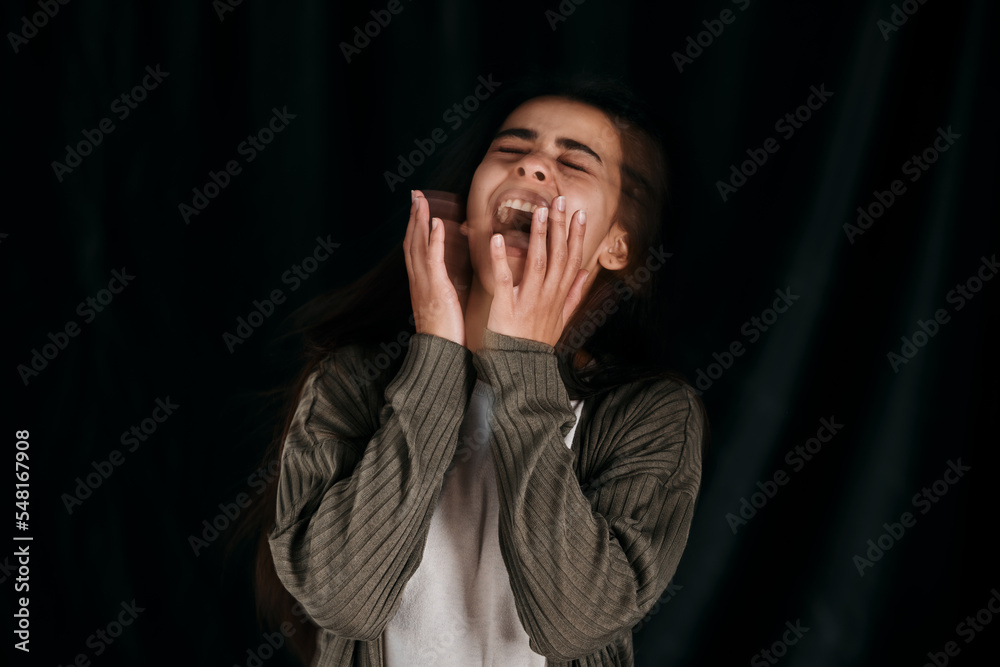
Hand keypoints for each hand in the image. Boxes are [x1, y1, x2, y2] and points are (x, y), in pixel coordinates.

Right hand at [403, 190, 465, 345]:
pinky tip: (436, 224)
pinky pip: (433, 260)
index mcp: (421, 284)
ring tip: (421, 200)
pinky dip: (433, 240)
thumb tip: (456, 276)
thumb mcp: (447, 305)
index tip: (418, 207)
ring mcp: (425, 284)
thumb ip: (448, 287)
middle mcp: (419, 280)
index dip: (416, 227)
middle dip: (414, 217)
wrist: (441, 355)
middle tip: (415, 194)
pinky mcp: (436, 289)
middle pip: (412, 242)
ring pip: (418, 246)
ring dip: (420, 221)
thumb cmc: (448, 334)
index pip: (415, 249)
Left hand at [487, 195, 588, 346]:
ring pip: (537, 262)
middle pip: (558, 256)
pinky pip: (504, 280)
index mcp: (559, 296)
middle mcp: (547, 296)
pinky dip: (501, 259)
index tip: (579, 213)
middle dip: (560, 227)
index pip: (572, 260)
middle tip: (561, 200)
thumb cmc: (537, 344)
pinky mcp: (506, 307)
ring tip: (539, 211)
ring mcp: (529, 301)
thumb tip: (586, 273)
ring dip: (538, 235)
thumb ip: (573, 295)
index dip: (576, 236)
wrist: (520, 370)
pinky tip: (498, 238)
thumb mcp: (562, 320)